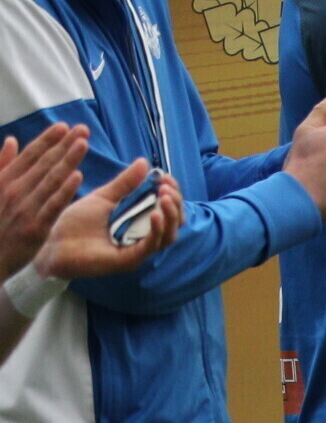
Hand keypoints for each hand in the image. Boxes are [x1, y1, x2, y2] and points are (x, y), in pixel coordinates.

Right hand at [0, 124, 88, 272]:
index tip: (64, 126)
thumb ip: (2, 165)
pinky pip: (53, 205)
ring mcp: (25, 209)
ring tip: (84, 143)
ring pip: (50, 180)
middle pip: (43, 163)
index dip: (47, 139)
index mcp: (4, 181)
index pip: (30, 156)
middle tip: (83, 128)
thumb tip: (12, 140)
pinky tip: (79, 176)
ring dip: (68, 160)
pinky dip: (64, 190)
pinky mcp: (35, 227)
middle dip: (64, 144)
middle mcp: (14, 191)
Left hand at [31, 159, 178, 281]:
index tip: (164, 177)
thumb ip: (124, 184)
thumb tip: (145, 162)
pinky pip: (151, 245)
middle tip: (165, 187)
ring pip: (169, 235)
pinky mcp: (130, 260)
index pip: (167, 209)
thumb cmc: (74, 223)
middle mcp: (143, 238)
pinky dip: (157, 229)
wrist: (53, 243)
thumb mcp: (103, 198)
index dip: (171, 193)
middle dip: (175, 202)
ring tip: (165, 197)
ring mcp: (138, 250)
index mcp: (139, 223)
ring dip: (171, 215)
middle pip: (174, 222)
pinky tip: (155, 214)